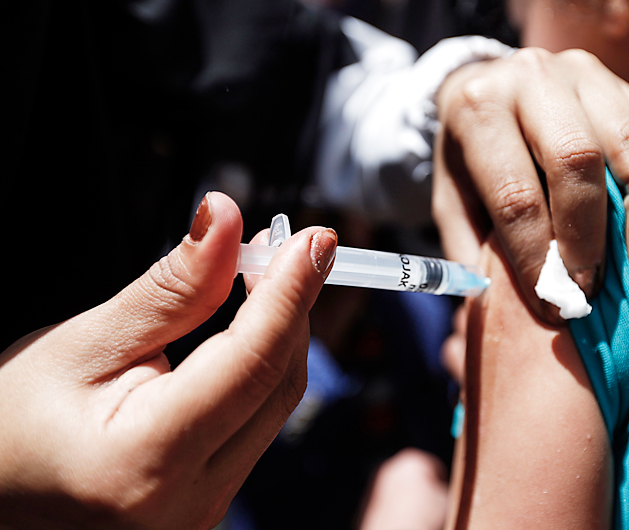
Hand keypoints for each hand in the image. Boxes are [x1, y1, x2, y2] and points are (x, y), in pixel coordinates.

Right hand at [0, 192, 336, 528]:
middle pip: (278, 383)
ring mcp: (204, 509)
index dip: (292, 292)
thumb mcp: (84, 344)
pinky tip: (248, 325)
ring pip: (276, 403)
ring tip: (262, 274)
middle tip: (286, 245)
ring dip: (281, 332)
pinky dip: (262, 365)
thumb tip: (227, 221)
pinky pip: (258, 422)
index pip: (254, 363)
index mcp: (146, 462)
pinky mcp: (210, 500)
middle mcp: (188, 501)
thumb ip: (170, 289)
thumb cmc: (13, 423)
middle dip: (292, 306)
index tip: (316, 240)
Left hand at [433, 47, 628, 321]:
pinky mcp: (628, 84)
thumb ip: (472, 249)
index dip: (537, 258)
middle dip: (589, 236)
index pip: (514, 194)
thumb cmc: (469, 159)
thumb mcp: (450, 200)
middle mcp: (533, 79)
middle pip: (576, 159)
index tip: (554, 307)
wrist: (485, 85)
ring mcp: (586, 75)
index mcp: (479, 109)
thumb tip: (506, 307)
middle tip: (593, 288)